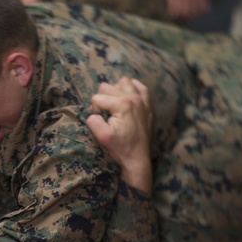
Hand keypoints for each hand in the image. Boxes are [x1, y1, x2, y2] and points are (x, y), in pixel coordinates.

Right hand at [86, 77, 152, 193]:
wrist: (138, 159)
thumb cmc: (120, 148)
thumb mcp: (101, 136)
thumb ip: (93, 120)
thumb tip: (93, 112)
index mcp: (122, 104)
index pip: (97, 98)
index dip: (94, 110)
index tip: (99, 121)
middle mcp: (133, 98)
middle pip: (107, 87)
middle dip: (102, 99)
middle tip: (104, 115)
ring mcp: (143, 100)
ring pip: (123, 82)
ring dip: (115, 91)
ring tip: (114, 105)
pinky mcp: (148, 105)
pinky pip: (140, 87)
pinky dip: (132, 88)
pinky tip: (127, 96)